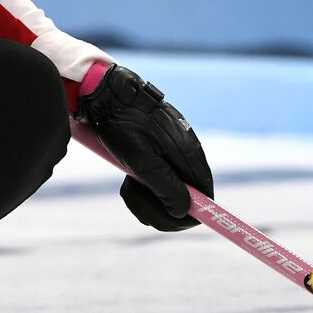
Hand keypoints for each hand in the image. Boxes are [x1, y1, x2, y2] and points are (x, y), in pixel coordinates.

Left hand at [78, 65, 213, 231]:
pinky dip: (143, 189)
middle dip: (158, 209)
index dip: (187, 215)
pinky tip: (128, 178)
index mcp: (188, 156)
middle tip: (132, 196)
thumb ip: (165, 186)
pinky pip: (159, 184)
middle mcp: (187, 157)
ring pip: (169, 196)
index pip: (205, 198)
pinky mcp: (161, 157)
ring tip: (128, 183)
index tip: (161, 217)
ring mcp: (175, 156)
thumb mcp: (140, 160)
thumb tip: (184, 212)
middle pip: (186, 202)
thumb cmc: (121, 124)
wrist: (106, 94)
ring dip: (146, 199)